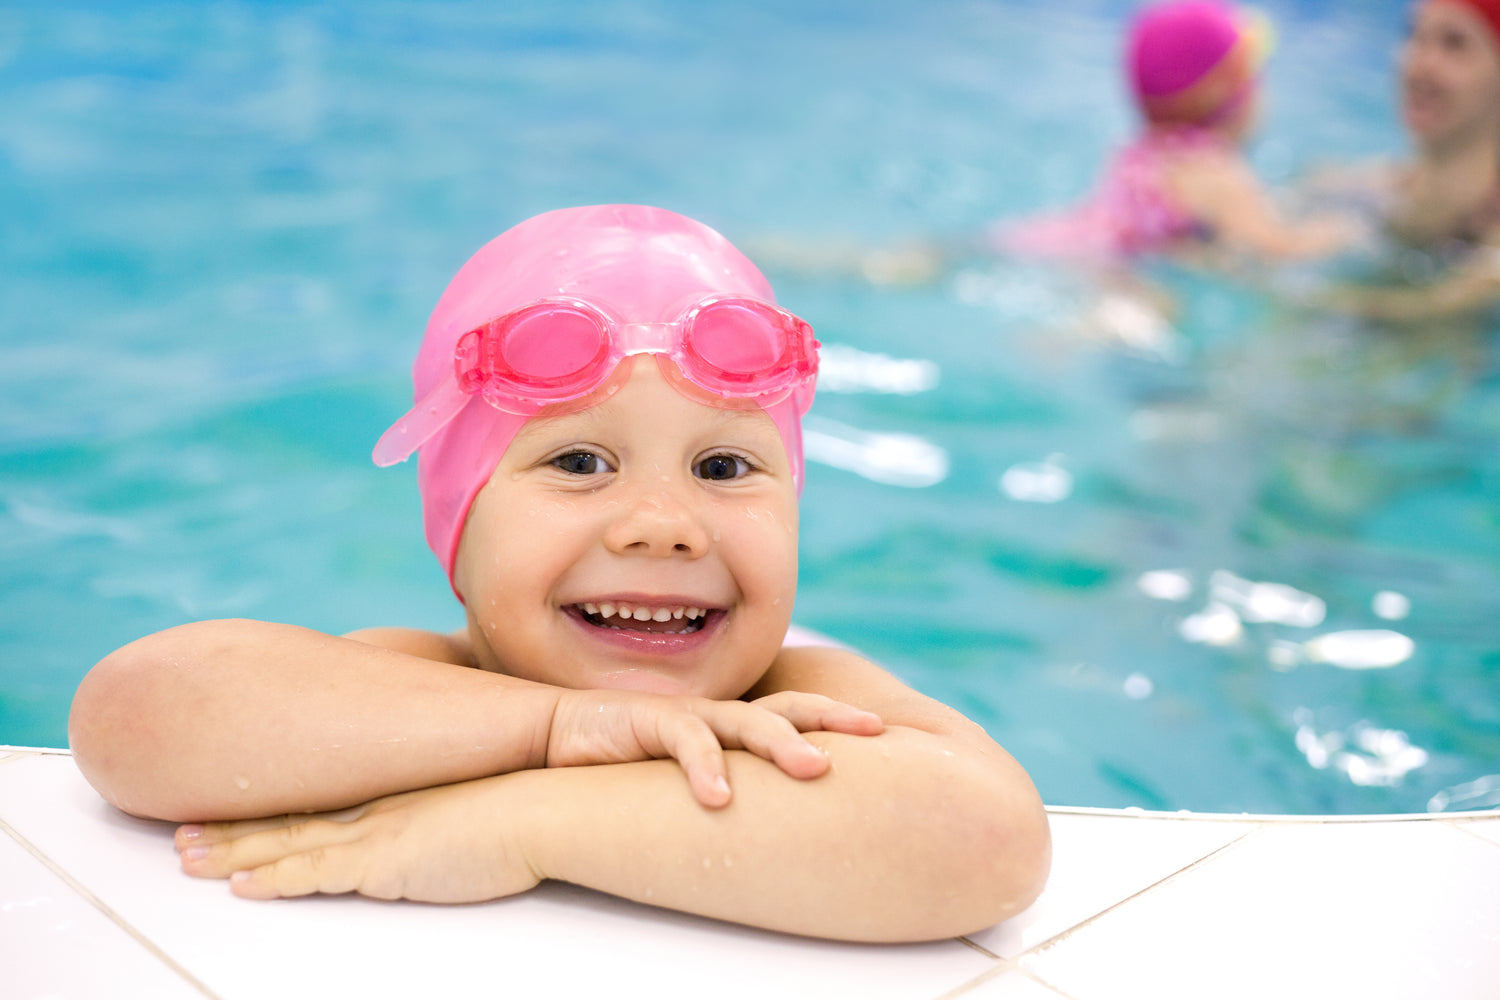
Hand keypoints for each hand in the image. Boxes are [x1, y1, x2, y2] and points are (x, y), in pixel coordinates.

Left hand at [176, 775, 533, 902]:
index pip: (320, 805)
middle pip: (288, 820)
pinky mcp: (385, 862)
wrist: (548, 806)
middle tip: (181, 836)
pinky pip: (315, 873)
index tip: (232, 810)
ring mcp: (377, 834)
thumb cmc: (532, 807)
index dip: (271, 811)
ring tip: (186, 858)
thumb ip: (457, 816)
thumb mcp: (486, 807)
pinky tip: (242, 886)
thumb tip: (456, 827)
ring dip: (233, 853)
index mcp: (398, 796)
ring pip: (286, 845)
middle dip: (230, 831)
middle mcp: (378, 809)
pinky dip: (273, 879)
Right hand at [546, 689, 882, 807]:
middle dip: (832, 717)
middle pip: (788, 708)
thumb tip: (778, 827)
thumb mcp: (691, 773)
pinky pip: (686, 741)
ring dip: (784, 743)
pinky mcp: (651, 720)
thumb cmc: (631, 759)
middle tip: (875, 731)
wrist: (561, 734)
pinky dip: (705, 768)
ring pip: (748, 721)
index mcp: (735, 723)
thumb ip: (734, 785)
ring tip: (818, 769)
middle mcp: (720, 714)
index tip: (886, 731)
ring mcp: (689, 714)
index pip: (798, 714)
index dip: (839, 718)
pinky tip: (720, 799)